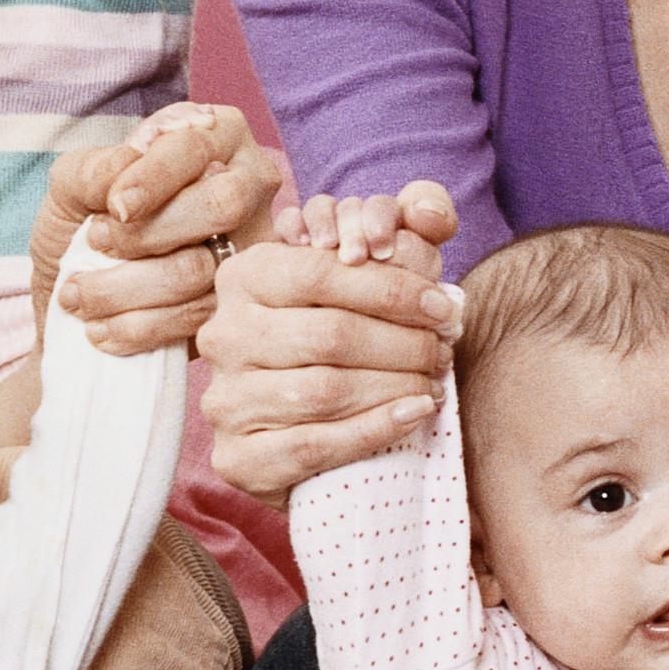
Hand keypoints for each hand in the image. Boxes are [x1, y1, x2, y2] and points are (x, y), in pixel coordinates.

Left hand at [34, 103, 286, 355]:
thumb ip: (93, 170)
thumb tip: (127, 170)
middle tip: (96, 243)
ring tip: (78, 294)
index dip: (155, 177)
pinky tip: (100, 327)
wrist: (77, 298)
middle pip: (223, 205)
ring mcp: (251, 250)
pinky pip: (197, 318)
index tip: (114, 207)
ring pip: (203, 269)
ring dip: (127, 287)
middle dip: (150, 232)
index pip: (196, 147)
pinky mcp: (237, 306)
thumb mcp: (71, 186)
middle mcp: (249, 187)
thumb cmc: (81, 224)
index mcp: (215, 137)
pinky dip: (139, 326)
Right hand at [198, 182, 463, 500]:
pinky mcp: (237, 458)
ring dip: (395, 386)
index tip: (444, 306)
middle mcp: (223, 334)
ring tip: (433, 384)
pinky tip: (415, 414)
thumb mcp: (365, 285)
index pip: (322, 273)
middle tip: (444, 351)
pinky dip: (376, 430)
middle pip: (330, 334)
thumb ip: (403, 237)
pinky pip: (315, 444)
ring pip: (324, 390)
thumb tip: (430, 211)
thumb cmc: (343, 348)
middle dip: (404, 344)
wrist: (308, 438)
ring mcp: (224, 400)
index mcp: (244, 278)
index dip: (393, 289)